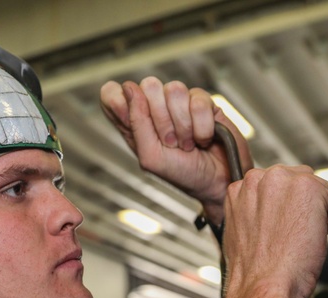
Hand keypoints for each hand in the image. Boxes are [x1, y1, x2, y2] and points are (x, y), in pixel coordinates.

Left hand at [100, 77, 253, 221]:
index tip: (133, 121)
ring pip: (175, 89)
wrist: (216, 182)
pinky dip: (202, 126)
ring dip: (183, 124)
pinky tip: (203, 138)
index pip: (112, 92)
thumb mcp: (151, 157)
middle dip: (161, 119)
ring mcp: (179, 102)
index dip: (120, 100)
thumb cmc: (181, 173)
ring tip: (188, 143)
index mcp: (134, 120)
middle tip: (171, 143)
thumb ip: (136, 123)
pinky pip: (198, 100)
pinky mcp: (203, 102)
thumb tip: (129, 88)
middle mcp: (154, 106)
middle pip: (147, 86)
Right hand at [222, 166, 327, 297]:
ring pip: (316, 189)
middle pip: (298, 180)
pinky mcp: (309, 188)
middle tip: (290, 234)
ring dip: (315, 211)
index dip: (283, 207)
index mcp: (241, 188)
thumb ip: (256, 211)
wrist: (265, 284)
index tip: (281, 225)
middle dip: (301, 204)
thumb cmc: (257, 270)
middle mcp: (259, 178)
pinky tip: (309, 238)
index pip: (276, 184)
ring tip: (297, 238)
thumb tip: (273, 211)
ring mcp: (284, 180)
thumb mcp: (244, 231)